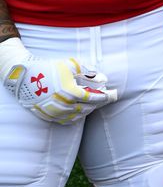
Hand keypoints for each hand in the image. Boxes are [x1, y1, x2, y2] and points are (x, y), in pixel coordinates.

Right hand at [1, 39, 117, 123]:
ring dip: (88, 110)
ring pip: (77, 115)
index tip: (113, 94)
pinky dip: (76, 117)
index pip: (93, 98)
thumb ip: (88, 71)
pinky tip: (80, 111)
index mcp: (70, 92)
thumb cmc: (49, 68)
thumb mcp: (71, 65)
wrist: (24, 77)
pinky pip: (66, 120)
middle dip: (98, 103)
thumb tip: (103, 78)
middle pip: (87, 108)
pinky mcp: (47, 116)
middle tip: (106, 98)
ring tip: (93, 103)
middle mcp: (63, 104)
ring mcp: (54, 112)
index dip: (105, 97)